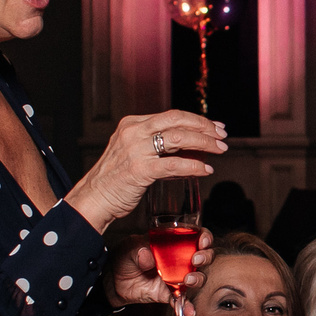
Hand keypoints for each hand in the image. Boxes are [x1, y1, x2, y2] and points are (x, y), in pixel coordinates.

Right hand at [64, 111, 227, 232]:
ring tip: (219, 150)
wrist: (93, 199)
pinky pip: (174, 164)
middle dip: (204, 127)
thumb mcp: (134, 154)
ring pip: (179, 138)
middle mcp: (133, 132)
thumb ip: (157, 148)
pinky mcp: (140, 169)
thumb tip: (190, 149)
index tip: (214, 126)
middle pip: (177, 120)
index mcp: (132, 124)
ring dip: (204, 142)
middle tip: (222, 135)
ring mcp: (136, 149)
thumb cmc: (115, 180)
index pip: (171, 115)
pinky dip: (194, 165)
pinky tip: (206, 169)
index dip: (196, 120)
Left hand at [106, 225, 210, 309]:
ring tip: (187, 280)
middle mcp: (178, 259)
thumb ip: (137, 249)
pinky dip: (187, 306)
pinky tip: (189, 310)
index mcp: (172, 242)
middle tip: (195, 260)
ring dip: (197, 278)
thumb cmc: (123, 258)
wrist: (113, 282)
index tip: (202, 241)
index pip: (195, 236)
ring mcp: (176, 277)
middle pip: (203, 256)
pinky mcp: (169, 293)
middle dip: (205, 257)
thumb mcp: (128, 248)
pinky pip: (182, 300)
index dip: (204, 237)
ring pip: (197, 277)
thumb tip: (147, 255)